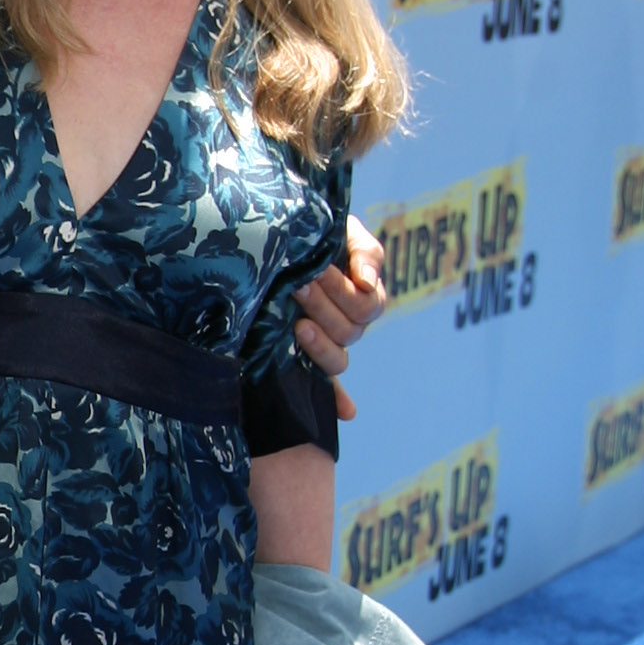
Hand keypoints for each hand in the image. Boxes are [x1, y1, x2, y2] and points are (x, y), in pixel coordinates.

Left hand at [291, 212, 385, 420]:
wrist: (276, 236)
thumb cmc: (314, 231)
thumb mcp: (343, 231)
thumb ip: (365, 253)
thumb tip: (367, 284)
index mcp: (361, 296)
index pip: (365, 307)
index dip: (342, 293)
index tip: (314, 273)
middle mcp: (346, 323)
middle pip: (350, 331)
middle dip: (324, 307)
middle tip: (298, 286)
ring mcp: (325, 341)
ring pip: (338, 358)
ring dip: (320, 344)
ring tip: (295, 323)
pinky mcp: (301, 355)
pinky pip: (327, 385)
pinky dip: (340, 400)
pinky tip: (346, 413)